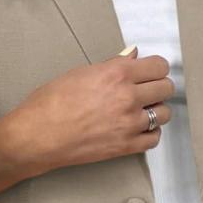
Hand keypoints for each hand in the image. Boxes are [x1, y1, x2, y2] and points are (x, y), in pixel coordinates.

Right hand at [4, 47, 174, 176]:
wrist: (37, 136)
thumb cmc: (49, 103)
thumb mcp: (79, 73)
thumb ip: (111, 65)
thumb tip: (131, 56)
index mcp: (116, 73)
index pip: (158, 66)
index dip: (155, 68)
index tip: (150, 71)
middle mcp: (127, 97)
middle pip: (166, 88)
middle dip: (158, 87)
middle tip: (147, 90)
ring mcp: (129, 123)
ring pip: (163, 113)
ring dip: (156, 110)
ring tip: (141, 110)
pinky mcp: (125, 146)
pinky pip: (154, 138)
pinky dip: (150, 133)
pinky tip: (138, 128)